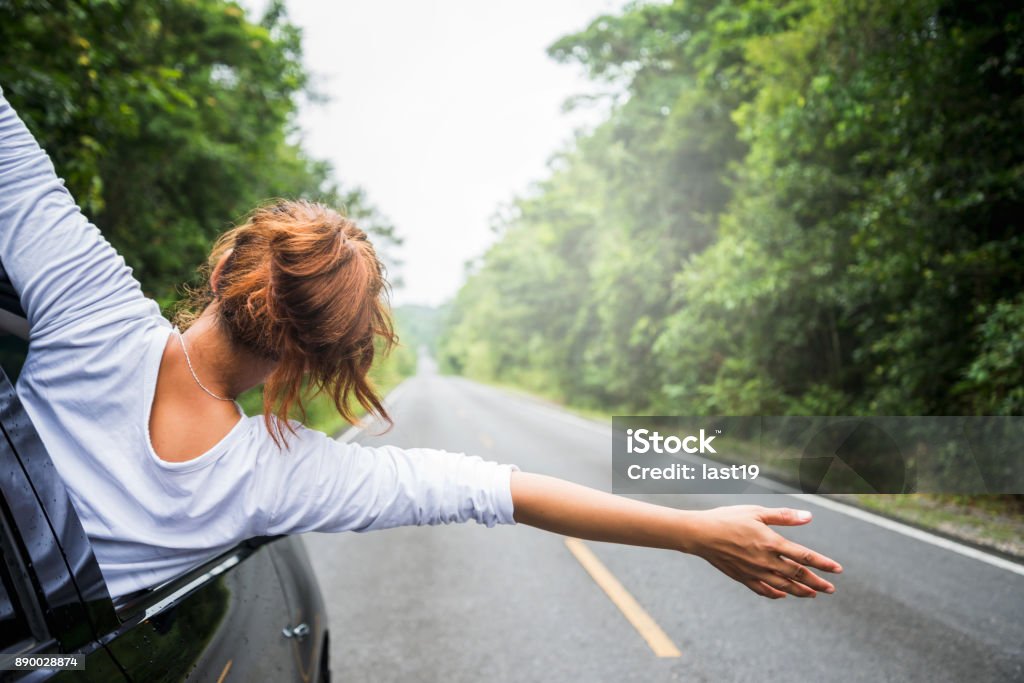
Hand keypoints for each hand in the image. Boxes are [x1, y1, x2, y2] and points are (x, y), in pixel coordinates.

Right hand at [684, 505, 842, 598]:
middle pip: (797, 575)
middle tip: (830, 589)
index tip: (837, 570)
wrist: (700, 534)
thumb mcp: (756, 513)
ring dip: (800, 591)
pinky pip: (763, 590)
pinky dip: (775, 594)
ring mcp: (754, 571)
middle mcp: (765, 560)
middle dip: (816, 583)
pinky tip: (782, 595)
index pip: (804, 556)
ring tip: (813, 594)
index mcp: (771, 543)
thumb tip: (809, 517)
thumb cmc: (728, 518)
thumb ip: (783, 517)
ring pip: (783, 586)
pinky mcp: (743, 577)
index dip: (823, 564)